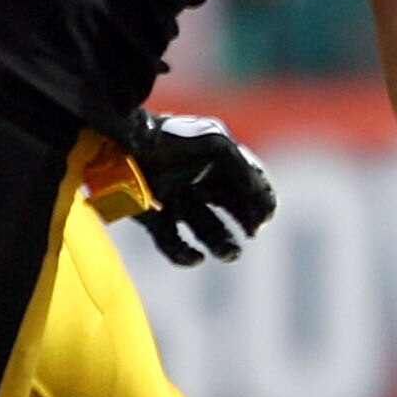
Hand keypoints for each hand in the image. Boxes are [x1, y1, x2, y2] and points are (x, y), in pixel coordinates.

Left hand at [122, 109, 277, 265]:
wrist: (130, 144)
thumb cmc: (174, 139)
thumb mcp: (218, 146)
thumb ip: (244, 170)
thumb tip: (260, 198)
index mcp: (215, 162)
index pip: (247, 185)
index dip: (261, 200)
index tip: (266, 215)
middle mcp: (198, 182)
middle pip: (231, 209)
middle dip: (246, 224)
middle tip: (251, 233)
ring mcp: (176, 201)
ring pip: (206, 230)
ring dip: (222, 245)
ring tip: (232, 253)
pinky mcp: (152, 218)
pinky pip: (172, 244)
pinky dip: (184, 255)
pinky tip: (198, 257)